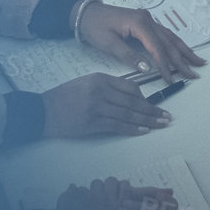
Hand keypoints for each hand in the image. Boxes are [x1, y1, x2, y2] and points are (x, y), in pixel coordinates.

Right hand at [41, 71, 171, 137]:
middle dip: (152, 110)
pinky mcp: (92, 123)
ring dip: (147, 121)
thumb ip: (108, 88)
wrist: (42, 112)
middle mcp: (100, 91)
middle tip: (166, 116)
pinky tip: (144, 130)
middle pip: (133, 101)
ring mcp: (96, 107)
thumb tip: (132, 98)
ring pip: (128, 114)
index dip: (145, 97)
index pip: (131, 86)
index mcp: (100, 78)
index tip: (155, 104)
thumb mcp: (86, 84)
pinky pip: (117, 126)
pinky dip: (132, 128)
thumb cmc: (64, 98)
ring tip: (160, 124)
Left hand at [78, 1, 204, 82]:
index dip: (165, 65)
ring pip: (170, 37)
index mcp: (139, 23)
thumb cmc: (95, 27)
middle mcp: (148, 19)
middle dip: (183, 59)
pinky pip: (164, 34)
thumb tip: (147, 69)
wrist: (85, 13)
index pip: (157, 48)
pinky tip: (183, 50)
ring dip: (184, 50)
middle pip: (169, 42)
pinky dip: (175, 44)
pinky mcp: (145, 22)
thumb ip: (128, 56)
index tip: (171, 79)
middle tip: (195, 73)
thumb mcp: (108, 43)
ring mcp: (148, 19)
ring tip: (198, 61)